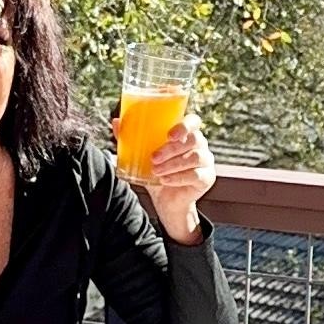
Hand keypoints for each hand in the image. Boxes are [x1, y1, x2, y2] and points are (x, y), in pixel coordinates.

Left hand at [142, 113, 215, 244]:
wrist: (165, 201)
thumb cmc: (156, 173)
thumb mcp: (141, 157)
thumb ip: (130, 140)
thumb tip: (116, 122)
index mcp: (186, 135)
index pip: (193, 121)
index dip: (184, 125)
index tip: (169, 135)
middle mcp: (200, 146)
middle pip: (194, 139)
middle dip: (172, 149)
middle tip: (153, 158)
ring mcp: (206, 162)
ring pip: (195, 157)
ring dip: (174, 164)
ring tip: (156, 171)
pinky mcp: (207, 178)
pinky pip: (197, 175)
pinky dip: (179, 178)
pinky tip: (165, 180)